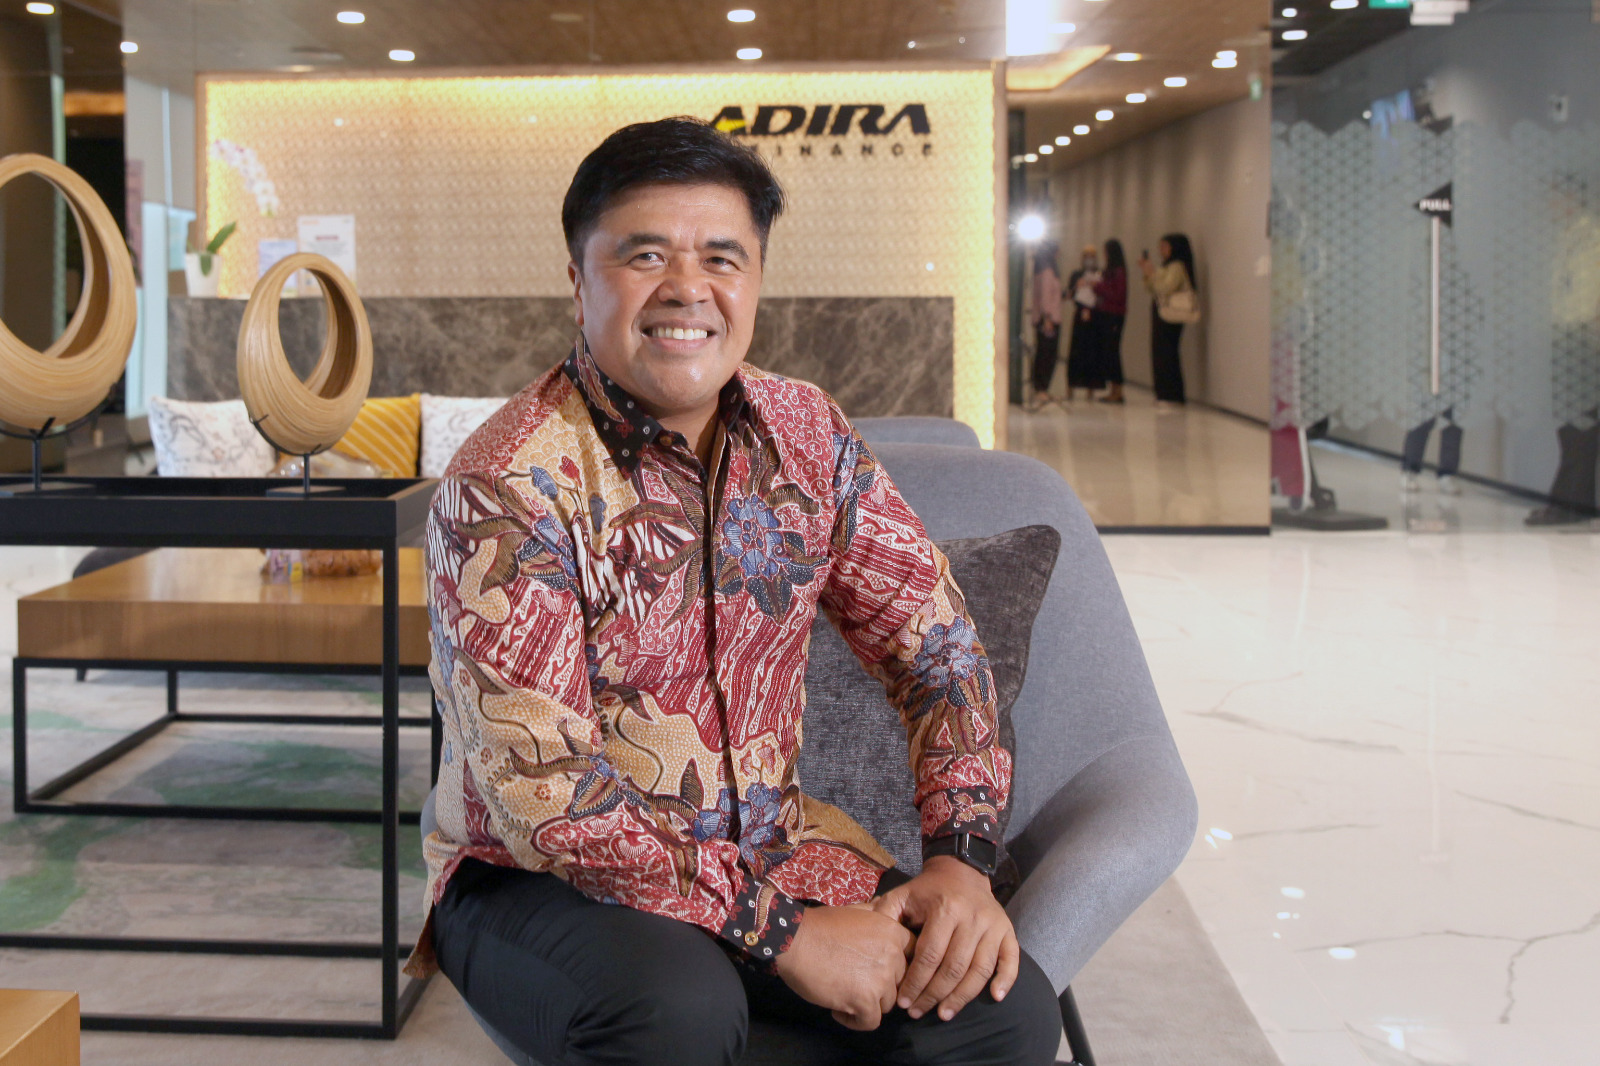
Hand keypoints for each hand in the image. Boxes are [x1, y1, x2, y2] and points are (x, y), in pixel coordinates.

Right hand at [774, 903, 914, 1030]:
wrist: (796, 939)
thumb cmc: (821, 925)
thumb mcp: (856, 911)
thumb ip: (877, 915)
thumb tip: (885, 912)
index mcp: (893, 933)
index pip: (914, 957)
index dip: (897, 967)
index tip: (878, 971)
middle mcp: (893, 955)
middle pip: (900, 983)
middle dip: (881, 986)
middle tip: (858, 984)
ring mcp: (881, 979)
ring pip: (888, 1004)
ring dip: (868, 1004)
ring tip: (845, 997)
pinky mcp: (865, 1001)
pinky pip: (871, 1022)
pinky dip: (855, 1021)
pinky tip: (838, 1011)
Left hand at [872, 855, 1019, 1021]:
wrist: (962, 871)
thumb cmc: (927, 890)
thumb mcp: (902, 896)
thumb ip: (884, 915)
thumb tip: (864, 938)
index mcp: (945, 909)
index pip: (930, 955)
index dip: (916, 982)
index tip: (904, 1002)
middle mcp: (972, 917)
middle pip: (954, 967)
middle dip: (934, 995)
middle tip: (918, 1013)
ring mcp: (993, 925)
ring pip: (980, 970)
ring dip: (962, 997)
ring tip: (944, 1013)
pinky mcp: (1007, 931)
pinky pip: (1011, 959)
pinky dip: (1005, 980)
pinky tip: (994, 998)